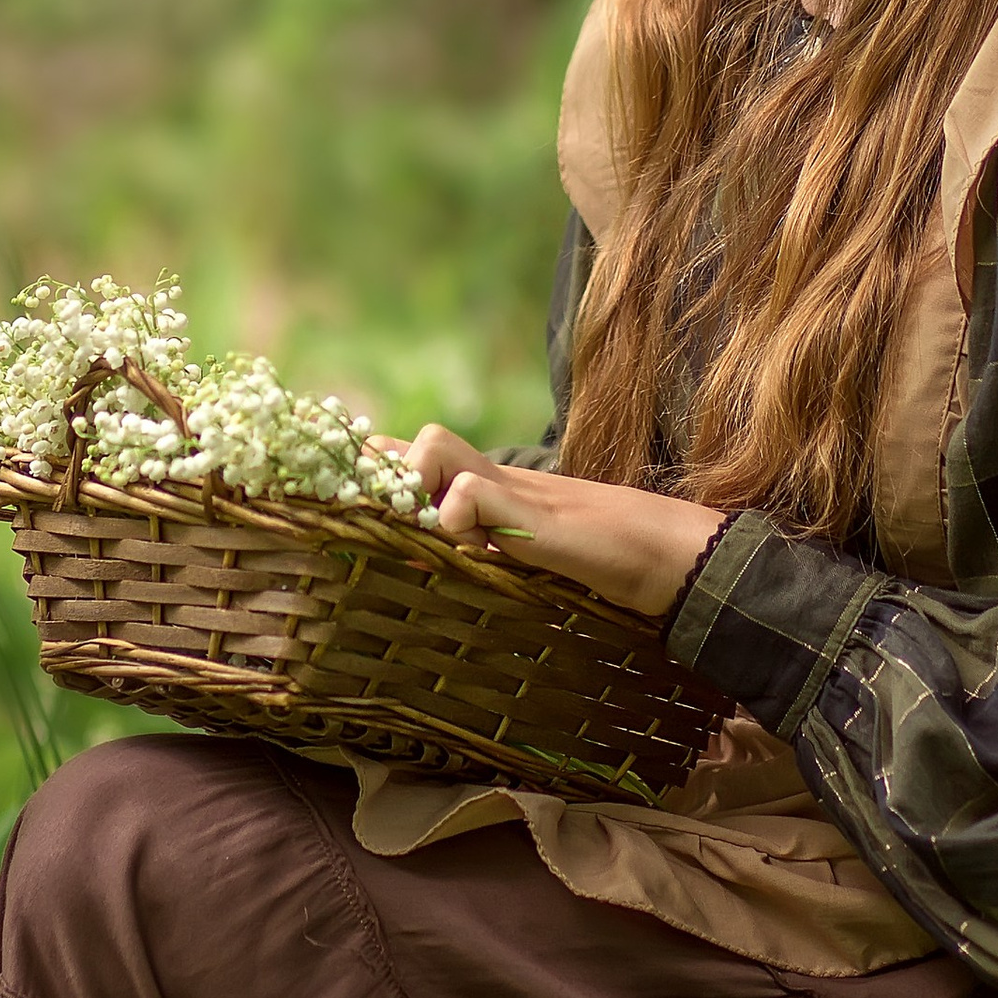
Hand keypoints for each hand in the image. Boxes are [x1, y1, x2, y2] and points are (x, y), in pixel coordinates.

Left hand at [403, 425, 724, 620]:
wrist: (649, 551)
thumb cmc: (587, 559)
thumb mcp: (516, 555)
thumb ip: (478, 548)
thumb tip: (430, 560)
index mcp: (485, 487)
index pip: (415, 456)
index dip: (376, 464)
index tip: (347, 488)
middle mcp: (490, 476)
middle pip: (415, 438)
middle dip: (383, 472)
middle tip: (382, 516)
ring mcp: (509, 487)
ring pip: (432, 446)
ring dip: (418, 486)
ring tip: (434, 533)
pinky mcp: (527, 510)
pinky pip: (466, 495)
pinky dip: (456, 522)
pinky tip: (477, 551)